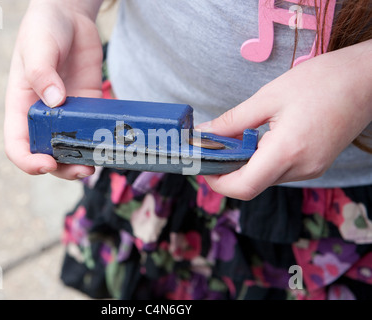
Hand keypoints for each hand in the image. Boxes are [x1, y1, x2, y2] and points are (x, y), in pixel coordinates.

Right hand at [4, 0, 102, 179]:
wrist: (69, 16)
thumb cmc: (44, 29)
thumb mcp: (37, 48)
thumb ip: (42, 73)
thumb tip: (55, 102)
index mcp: (20, 105)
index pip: (16, 144)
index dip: (28, 160)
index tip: (46, 163)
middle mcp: (42, 115)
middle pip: (47, 153)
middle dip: (63, 168)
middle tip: (83, 171)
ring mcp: (66, 113)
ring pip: (71, 147)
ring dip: (83, 160)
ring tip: (98, 164)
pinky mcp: (87, 106)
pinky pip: (91, 129)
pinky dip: (99, 141)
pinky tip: (110, 145)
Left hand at [197, 39, 371, 199]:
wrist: (367, 79)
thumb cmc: (322, 81)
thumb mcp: (268, 97)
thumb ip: (232, 121)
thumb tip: (203, 134)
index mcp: (287, 151)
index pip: (244, 187)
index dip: (217, 182)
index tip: (201, 165)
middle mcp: (301, 168)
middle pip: (252, 184)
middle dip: (226, 171)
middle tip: (211, 148)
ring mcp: (311, 169)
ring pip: (265, 179)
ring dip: (244, 165)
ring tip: (233, 138)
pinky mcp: (315, 164)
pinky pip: (280, 171)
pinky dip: (261, 160)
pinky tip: (256, 139)